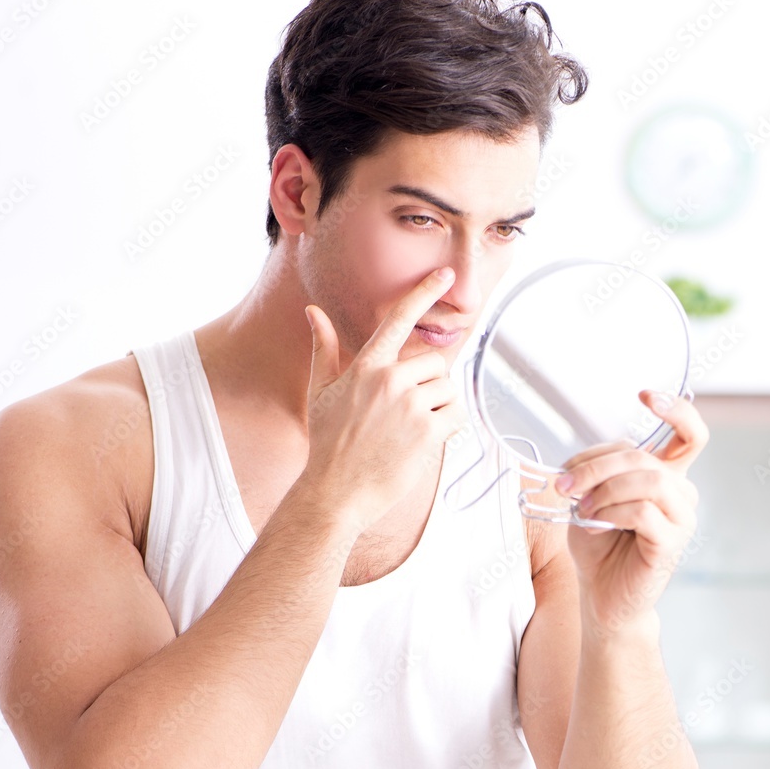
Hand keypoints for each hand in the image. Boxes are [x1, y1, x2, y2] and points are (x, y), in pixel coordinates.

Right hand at [300, 267, 467, 530]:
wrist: (334, 494)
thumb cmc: (328, 444)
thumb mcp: (321, 393)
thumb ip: (324, 349)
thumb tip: (313, 312)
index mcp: (365, 367)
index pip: (398, 320)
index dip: (423, 292)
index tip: (445, 274)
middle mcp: (388, 380)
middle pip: (435, 363)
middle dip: (429, 385)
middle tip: (405, 413)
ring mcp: (408, 406)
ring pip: (448, 389)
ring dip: (439, 407)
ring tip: (410, 430)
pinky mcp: (427, 432)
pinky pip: (456, 415)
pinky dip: (448, 428)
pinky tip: (423, 442)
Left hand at [554, 390, 709, 637]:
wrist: (601, 594)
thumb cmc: (598, 544)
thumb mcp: (589, 497)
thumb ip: (594, 472)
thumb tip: (581, 464)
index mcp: (665, 475)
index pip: (689, 434)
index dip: (675, 410)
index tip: (645, 396)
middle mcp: (681, 493)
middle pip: (644, 457)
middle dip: (596, 466)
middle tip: (565, 484)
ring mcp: (681, 518)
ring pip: (647, 480)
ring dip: (604, 490)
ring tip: (584, 509)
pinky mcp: (672, 543)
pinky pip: (643, 511)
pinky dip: (611, 512)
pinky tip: (596, 524)